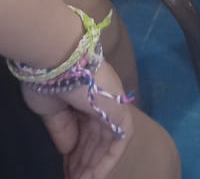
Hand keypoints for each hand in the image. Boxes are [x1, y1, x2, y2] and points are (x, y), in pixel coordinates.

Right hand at [23, 59, 133, 178]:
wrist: (59, 60)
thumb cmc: (50, 79)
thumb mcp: (51, 110)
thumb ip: (63, 131)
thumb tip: (70, 150)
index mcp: (85, 95)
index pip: (84, 129)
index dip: (75, 151)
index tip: (65, 167)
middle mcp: (102, 99)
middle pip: (95, 138)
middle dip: (83, 162)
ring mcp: (112, 104)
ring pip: (106, 142)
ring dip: (93, 165)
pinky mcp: (120, 110)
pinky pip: (120, 141)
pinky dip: (108, 161)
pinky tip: (92, 178)